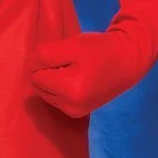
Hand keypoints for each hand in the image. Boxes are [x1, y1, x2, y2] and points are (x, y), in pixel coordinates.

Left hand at [28, 20, 152, 117]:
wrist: (129, 61)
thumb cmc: (101, 49)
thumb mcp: (72, 45)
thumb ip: (45, 55)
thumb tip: (27, 65)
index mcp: (69, 91)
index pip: (36, 75)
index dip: (44, 60)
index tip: (64, 54)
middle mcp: (70, 107)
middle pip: (39, 86)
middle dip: (48, 71)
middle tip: (70, 61)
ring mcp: (74, 112)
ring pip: (46, 93)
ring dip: (53, 79)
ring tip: (75, 69)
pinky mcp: (77, 112)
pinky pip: (55, 98)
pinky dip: (59, 87)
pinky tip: (76, 78)